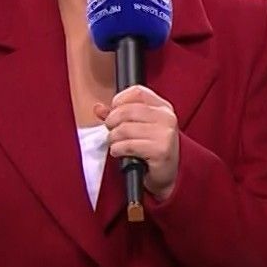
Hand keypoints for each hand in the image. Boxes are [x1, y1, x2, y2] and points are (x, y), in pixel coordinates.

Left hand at [94, 85, 178, 200]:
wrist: (168, 174)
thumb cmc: (152, 149)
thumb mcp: (138, 127)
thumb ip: (118, 115)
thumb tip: (98, 107)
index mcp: (163, 107)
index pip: (137, 92)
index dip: (119, 100)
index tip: (113, 112)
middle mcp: (166, 118)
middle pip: (127, 110)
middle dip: (112, 122)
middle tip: (112, 131)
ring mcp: (165, 134)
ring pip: (124, 129)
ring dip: (113, 138)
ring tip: (116, 144)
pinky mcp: (161, 150)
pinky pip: (128, 145)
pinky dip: (118, 150)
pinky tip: (120, 152)